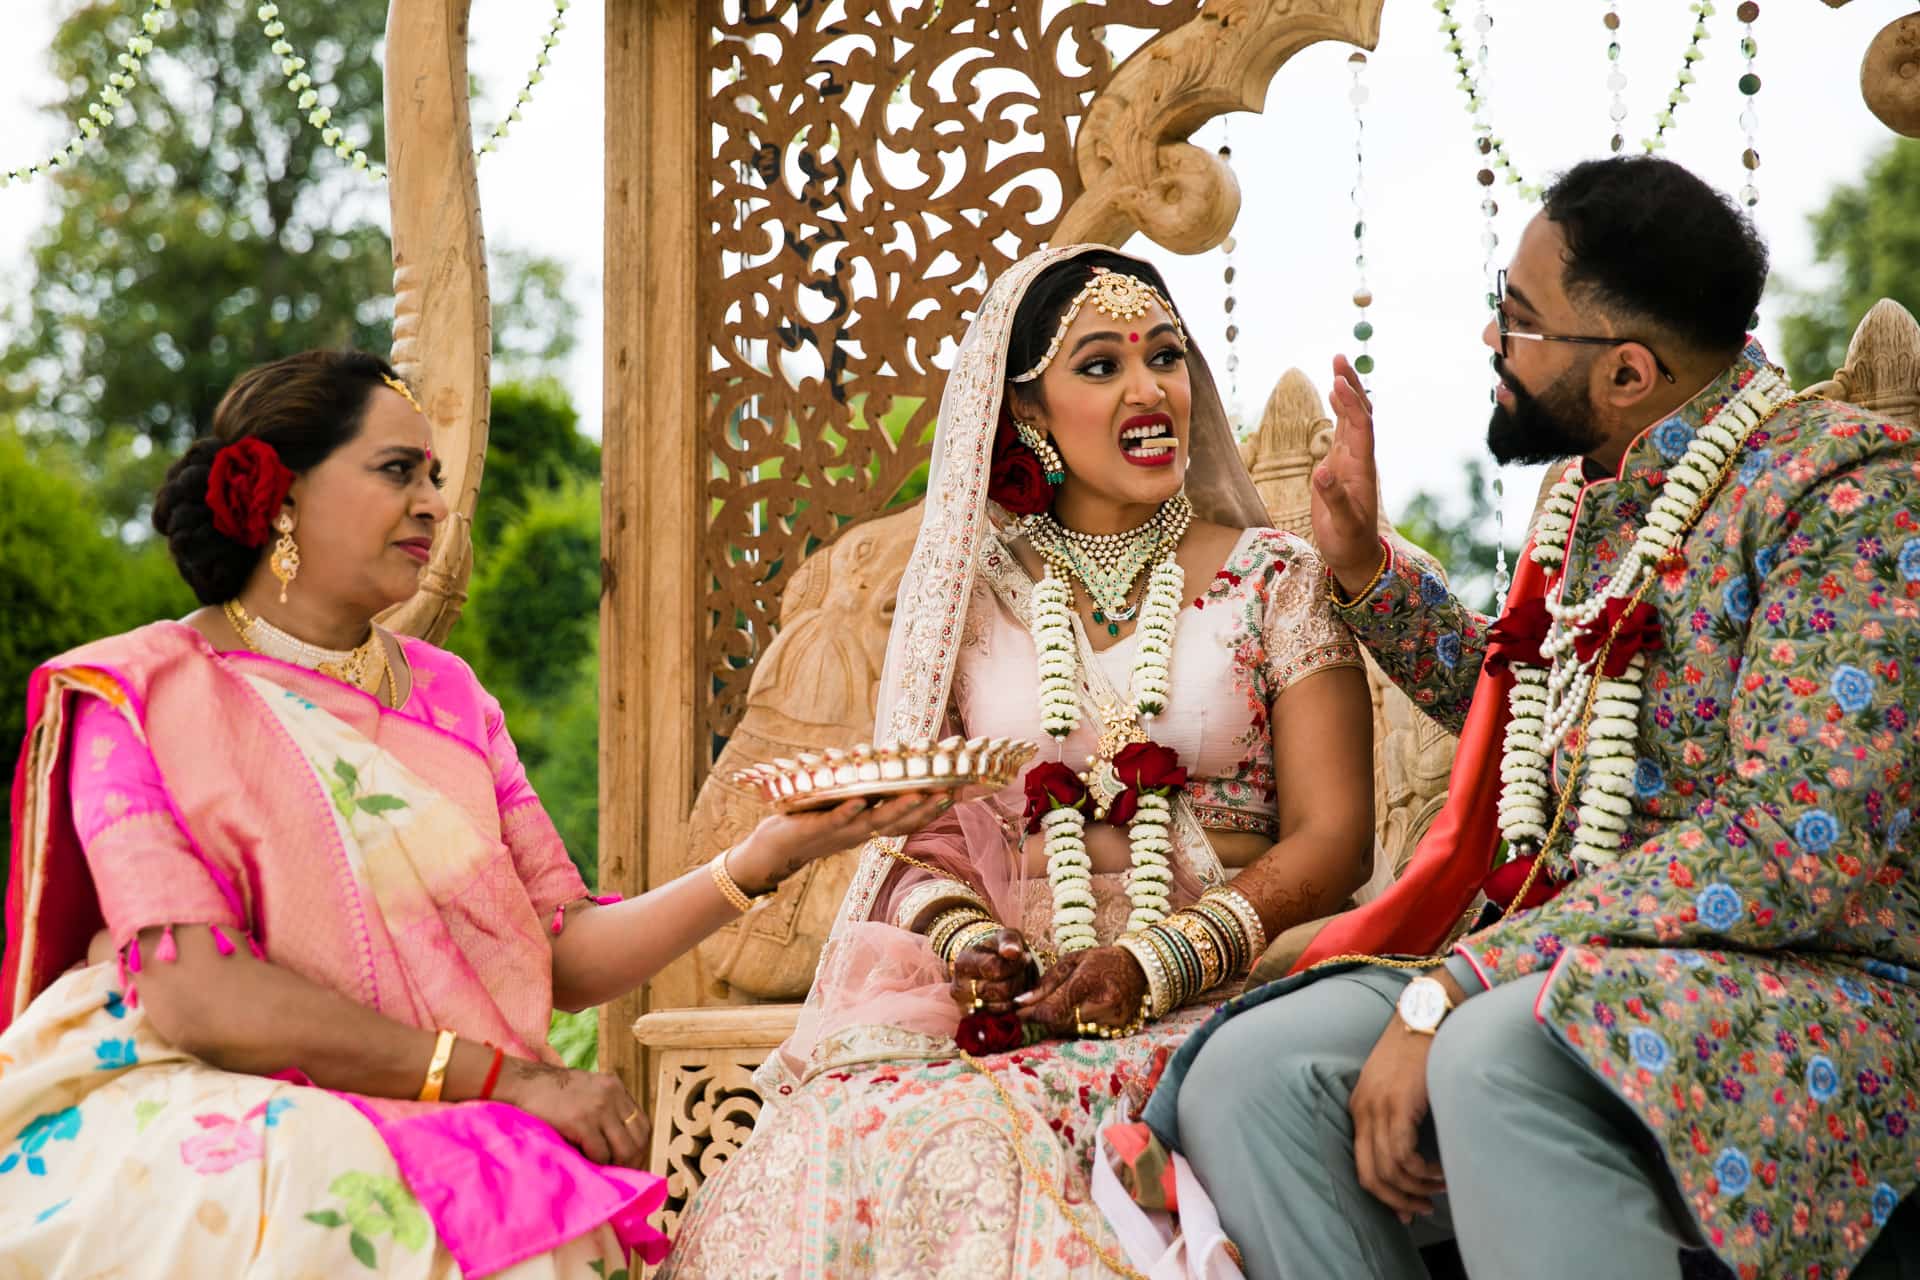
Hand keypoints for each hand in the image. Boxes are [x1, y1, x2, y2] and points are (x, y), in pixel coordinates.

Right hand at [493, 1057, 649, 1169]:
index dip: (640, 1147)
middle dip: (632, 1161)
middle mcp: (612, 1096)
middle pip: (638, 1138)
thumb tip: (617, 1141)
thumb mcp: (587, 1089)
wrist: (523, 1083)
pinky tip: (587, 1164)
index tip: (632, 1163)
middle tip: (621, 1177)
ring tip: (605, 1174)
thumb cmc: (550, 1092)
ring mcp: (598, 1108)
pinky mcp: (581, 1122)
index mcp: (615, 1087)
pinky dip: (596, 1163)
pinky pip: (599, 1152)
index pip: (642, 1123)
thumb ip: (605, 1107)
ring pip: (623, 1148)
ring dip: (616, 1166)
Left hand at [730, 791, 956, 892]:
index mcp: (867, 828)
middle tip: (949, 791)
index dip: (931, 808)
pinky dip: (847, 812)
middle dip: (925, 807)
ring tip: (917, 795)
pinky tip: (858, 801)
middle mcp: (858, 833)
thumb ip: (864, 800)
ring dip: (895, 810)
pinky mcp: (813, 829)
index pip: (906, 820)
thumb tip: (883, 777)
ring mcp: (838, 833)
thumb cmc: (807, 827)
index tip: (956, 790)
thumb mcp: (841, 813)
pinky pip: (834, 821)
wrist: (771, 854)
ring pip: (873, 823)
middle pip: (898, 822)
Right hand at [950, 927, 1036, 1013]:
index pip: (994, 968)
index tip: (1024, 957)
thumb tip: (1012, 952)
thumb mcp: (1005, 937)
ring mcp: (965, 1006)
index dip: (1015, 965)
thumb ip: (1009, 941)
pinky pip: (1000, 1018)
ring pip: (1002, 1007)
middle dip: (1018, 980)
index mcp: (964, 962)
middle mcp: (959, 986)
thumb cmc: (997, 949)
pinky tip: (1010, 994)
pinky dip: (1010, 1008)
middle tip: (1021, 971)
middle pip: (1001, 991)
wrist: (984, 965)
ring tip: (1014, 980)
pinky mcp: (975, 1019)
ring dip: (1016, 995)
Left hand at [1014, 945, 1148, 1035]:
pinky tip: (1077, 1013)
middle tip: (1035, 1009)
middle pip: (1059, 1024)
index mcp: (1087, 983)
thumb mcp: (1072, 961)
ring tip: (1058, 1007)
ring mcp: (1112, 1020)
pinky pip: (1086, 1033)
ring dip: (1058, 1023)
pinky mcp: (1118, 1029)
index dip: (1031, 1014)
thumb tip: (1021, 1002)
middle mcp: (1101, 1004)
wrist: (1141, 968)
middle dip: (1043, 1018)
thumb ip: (1046, 983)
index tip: (1017, 1012)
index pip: (1051, 1010)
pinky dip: (1075, 1026)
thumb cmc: (1102, 960)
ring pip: (1070, 1031)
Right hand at [1311, 354, 1384, 595]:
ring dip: (1347, 391)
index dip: (1351, 405)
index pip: (1359, 428)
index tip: (1338, 382)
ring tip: (1338, 365)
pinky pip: (1344, 428)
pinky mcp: (1341, 464)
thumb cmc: (1348, 541)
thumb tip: (1322, 471)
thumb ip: (1332, 498)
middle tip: (1339, 358)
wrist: (1355, 553)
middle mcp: (1359, 458)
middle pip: (1360, 414)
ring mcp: (1351, 460)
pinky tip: (1334, 393)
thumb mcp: (1341, 524)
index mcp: (1361, 469)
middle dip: (1351, 386)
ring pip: (1353, 418)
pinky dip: (1340, 408)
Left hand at [1349, 1019, 1445, 1221]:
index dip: (1384, 1195)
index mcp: (1360, 1107)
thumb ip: (1399, 1118)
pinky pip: (1402, 1154)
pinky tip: (1440, 1170)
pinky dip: (1421, 1171)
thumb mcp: (1400, 1087)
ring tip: (1440, 1186)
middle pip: (1370, 1176)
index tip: (1407, 1210)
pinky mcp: (1397, 1104)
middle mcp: (1363, 1110)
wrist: (1426, 1014)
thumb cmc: (1420, 1051)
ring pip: (1389, 1170)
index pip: (1361, 1165)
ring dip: (1417, 1187)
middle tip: (1423, 1209)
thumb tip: (1412, 1162)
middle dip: (1397, 1200)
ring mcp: (1377, 1107)